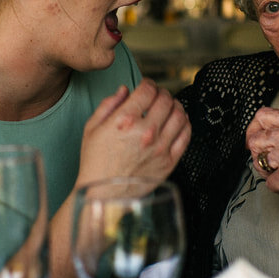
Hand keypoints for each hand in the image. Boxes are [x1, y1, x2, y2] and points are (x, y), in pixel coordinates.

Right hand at [76, 79, 190, 185]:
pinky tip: (178, 123)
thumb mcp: (92, 127)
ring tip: (169, 107)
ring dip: (175, 106)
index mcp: (126, 120)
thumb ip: (109, 104)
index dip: (148, 83)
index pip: (148, 90)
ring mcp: (160, 147)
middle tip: (157, 96)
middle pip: (166, 99)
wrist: (104, 194)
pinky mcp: (169, 161)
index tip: (146, 86)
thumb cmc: (96, 162)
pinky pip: (186, 136)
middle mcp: (146, 132)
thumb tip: (124, 90)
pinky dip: (185, 124)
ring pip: (179, 114)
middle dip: (162, 93)